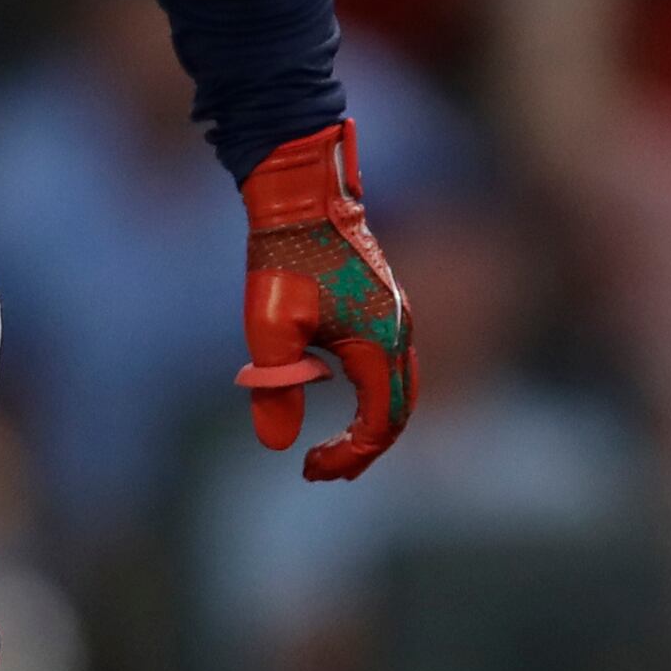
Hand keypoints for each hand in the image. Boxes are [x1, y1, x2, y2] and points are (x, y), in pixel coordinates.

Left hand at [233, 119, 414, 481]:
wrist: (300, 198)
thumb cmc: (284, 259)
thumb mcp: (269, 328)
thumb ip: (277, 387)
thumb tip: (278, 446)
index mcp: (380, 344)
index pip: (380, 423)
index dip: (350, 455)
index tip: (310, 471)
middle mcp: (400, 333)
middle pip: (399, 412)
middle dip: (363, 448)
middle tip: (320, 471)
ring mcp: (397, 317)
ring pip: (399, 388)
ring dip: (371, 424)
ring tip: (331, 449)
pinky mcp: (385, 306)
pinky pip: (390, 363)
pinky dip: (372, 394)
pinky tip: (337, 399)